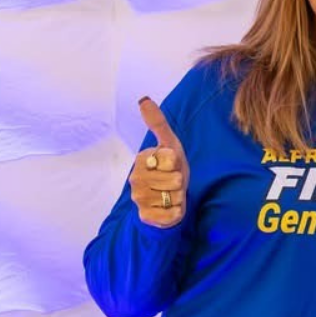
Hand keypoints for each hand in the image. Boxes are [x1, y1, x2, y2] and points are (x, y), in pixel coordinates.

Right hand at [129, 97, 188, 228]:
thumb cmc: (170, 168)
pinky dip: (176, 211)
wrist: (167, 198)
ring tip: (171, 193)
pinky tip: (169, 207)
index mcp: (141, 159)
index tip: (172, 164)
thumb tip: (143, 99)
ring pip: (174, 196)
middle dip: (180, 181)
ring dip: (178, 196)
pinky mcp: (146, 216)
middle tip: (173, 181)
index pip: (170, 158)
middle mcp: (135, 179)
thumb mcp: (169, 144)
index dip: (177, 163)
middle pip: (174, 179)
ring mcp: (139, 199)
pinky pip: (172, 213)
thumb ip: (157, 123)